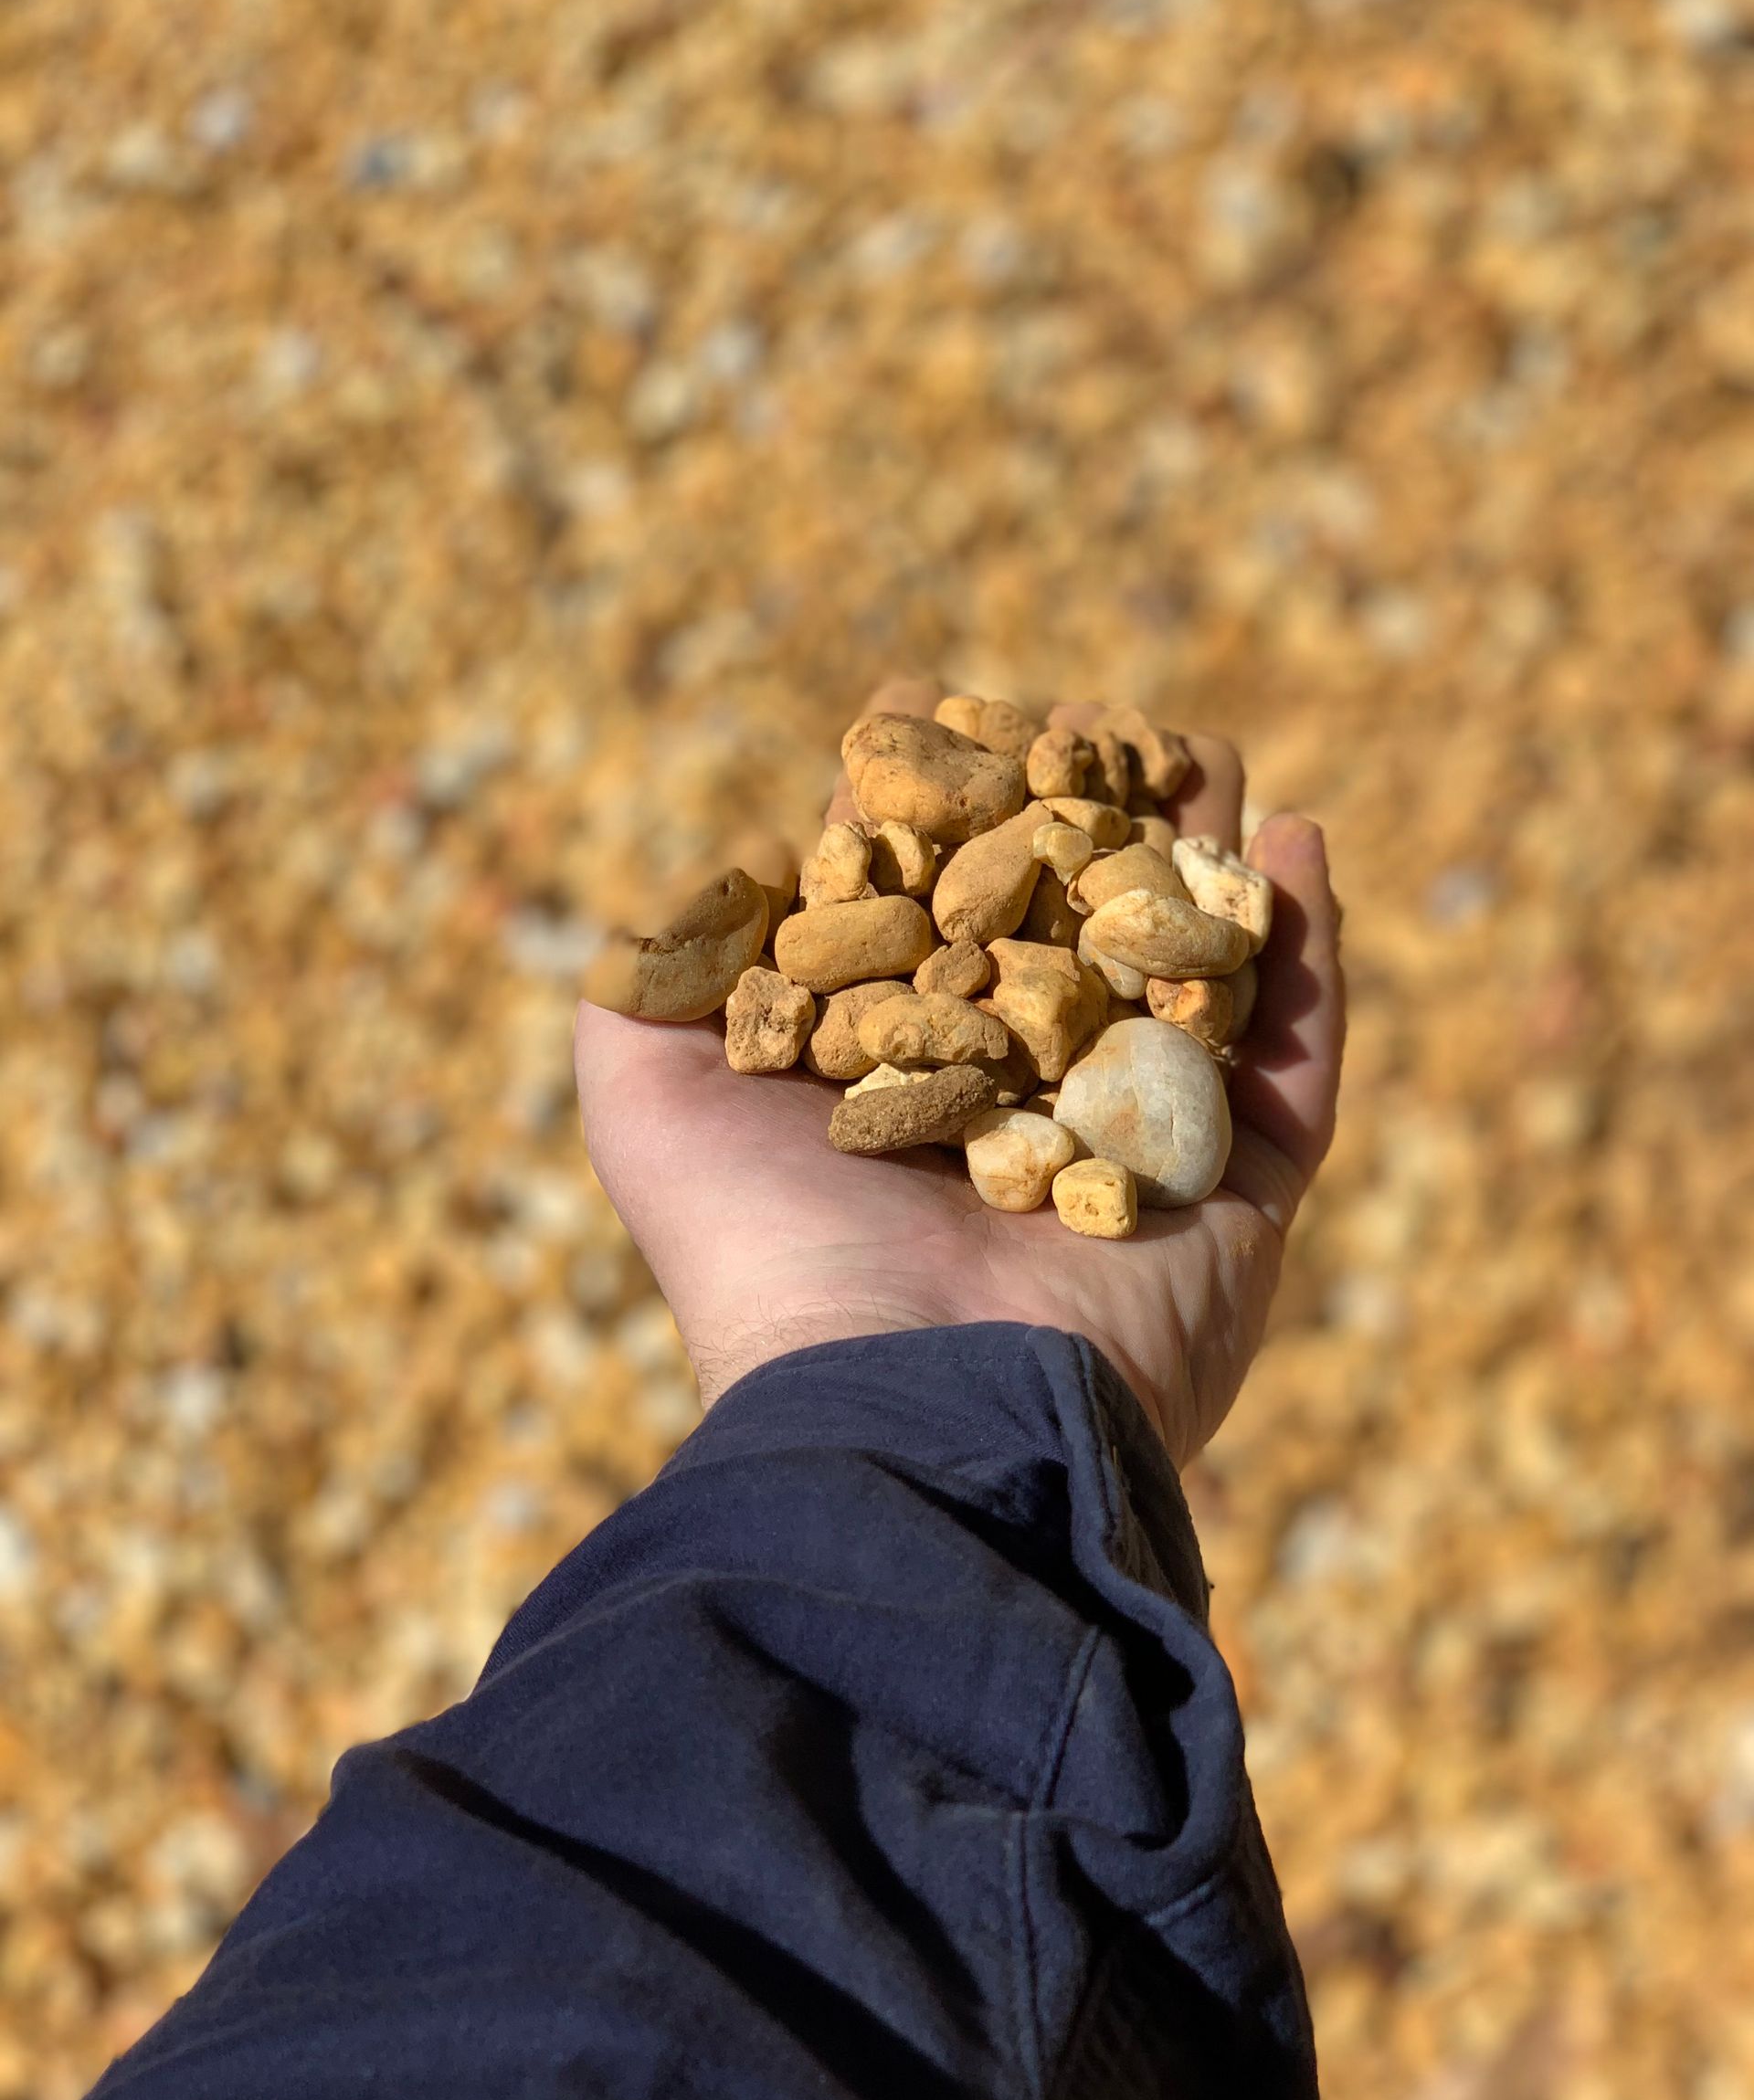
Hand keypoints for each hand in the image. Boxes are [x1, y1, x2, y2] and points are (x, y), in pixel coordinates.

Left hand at [573, 678, 1343, 1467]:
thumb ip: (655, 982)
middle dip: (1081, 818)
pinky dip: (1309, 952)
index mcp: (900, 1091)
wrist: (906, 1398)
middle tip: (1086, 717)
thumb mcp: (649, 1102)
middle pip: (1066, 933)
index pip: (925, 922)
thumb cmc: (771, 1248)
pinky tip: (1297, 836)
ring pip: (1189, 977)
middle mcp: (1021, 1115)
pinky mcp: (1242, 1198)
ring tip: (1198, 746)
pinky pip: (1297, 1059)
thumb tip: (714, 880)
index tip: (924, 701)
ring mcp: (1139, 1153)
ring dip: (1199, 856)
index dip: (928, 811)